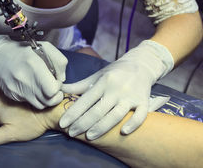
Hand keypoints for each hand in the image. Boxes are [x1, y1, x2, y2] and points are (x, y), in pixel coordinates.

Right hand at [0, 32, 67, 108]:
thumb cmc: (24, 50)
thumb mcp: (45, 47)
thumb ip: (59, 62)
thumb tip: (62, 79)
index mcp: (34, 64)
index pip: (52, 90)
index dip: (58, 87)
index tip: (56, 81)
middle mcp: (24, 79)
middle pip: (48, 100)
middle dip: (54, 96)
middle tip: (53, 87)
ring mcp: (16, 89)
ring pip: (40, 105)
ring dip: (45, 99)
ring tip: (43, 87)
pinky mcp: (12, 95)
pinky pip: (29, 102)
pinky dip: (34, 97)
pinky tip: (31, 86)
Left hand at [59, 40, 173, 139]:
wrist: (140, 65)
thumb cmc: (114, 73)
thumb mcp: (96, 77)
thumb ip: (78, 86)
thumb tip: (59, 90)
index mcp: (103, 82)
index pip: (85, 100)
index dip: (73, 113)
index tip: (62, 124)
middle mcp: (116, 89)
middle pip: (98, 110)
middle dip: (83, 123)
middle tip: (71, 133)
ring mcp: (131, 96)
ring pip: (116, 115)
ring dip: (102, 127)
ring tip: (89, 137)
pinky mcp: (143, 101)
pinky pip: (140, 115)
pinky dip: (132, 124)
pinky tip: (123, 132)